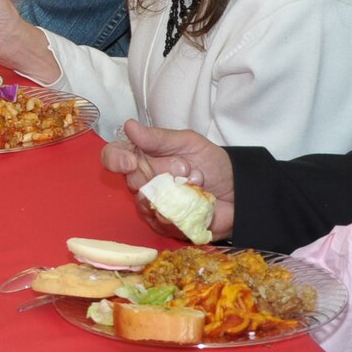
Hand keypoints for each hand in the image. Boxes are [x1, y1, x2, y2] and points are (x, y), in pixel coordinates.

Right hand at [102, 120, 235, 241]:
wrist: (237, 192)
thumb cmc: (212, 164)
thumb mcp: (188, 142)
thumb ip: (158, 137)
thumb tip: (129, 126)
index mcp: (143, 156)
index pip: (114, 156)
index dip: (115, 159)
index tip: (130, 162)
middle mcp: (143, 181)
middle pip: (132, 181)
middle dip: (160, 173)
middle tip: (184, 167)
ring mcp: (152, 204)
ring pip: (145, 202)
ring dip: (175, 191)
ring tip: (197, 183)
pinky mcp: (164, 224)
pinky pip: (161, 220)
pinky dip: (180, 210)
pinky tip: (196, 202)